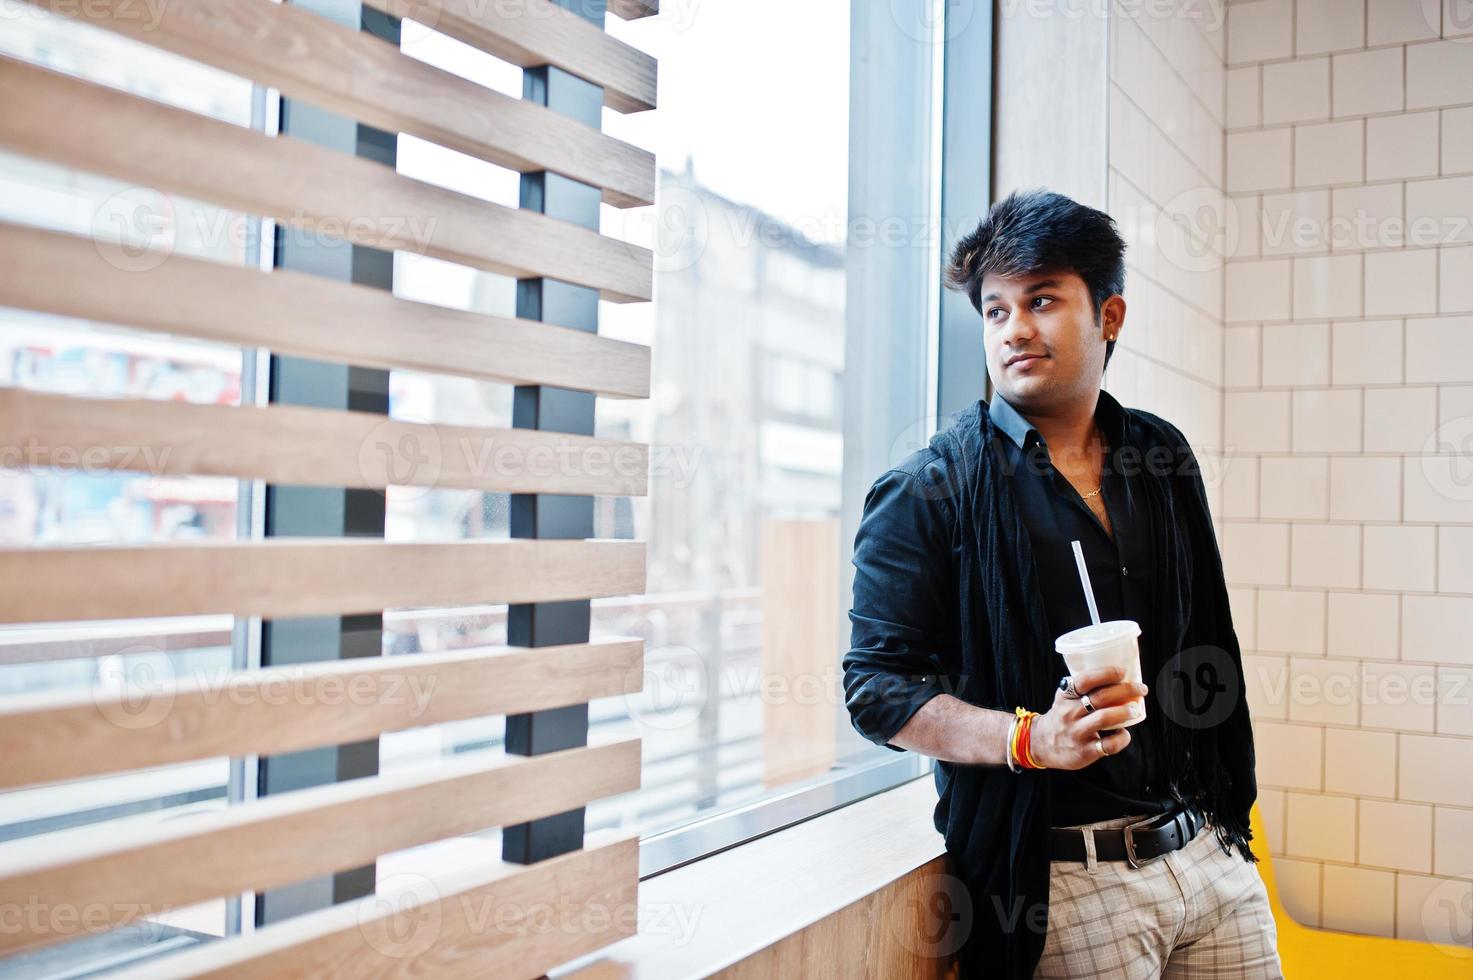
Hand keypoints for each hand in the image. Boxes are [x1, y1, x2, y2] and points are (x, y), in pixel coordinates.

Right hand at [1028, 666, 1146, 770]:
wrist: (1041, 744)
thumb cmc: (1062, 717)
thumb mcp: (1065, 699)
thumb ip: (1085, 690)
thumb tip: (1121, 680)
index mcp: (1065, 695)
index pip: (1085, 680)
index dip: (1106, 673)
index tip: (1123, 672)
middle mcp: (1069, 712)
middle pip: (1101, 697)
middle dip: (1126, 690)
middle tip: (1141, 689)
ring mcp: (1077, 732)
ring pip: (1105, 718)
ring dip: (1125, 711)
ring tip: (1135, 709)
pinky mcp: (1084, 751)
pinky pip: (1108, 744)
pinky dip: (1122, 738)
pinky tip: (1124, 734)